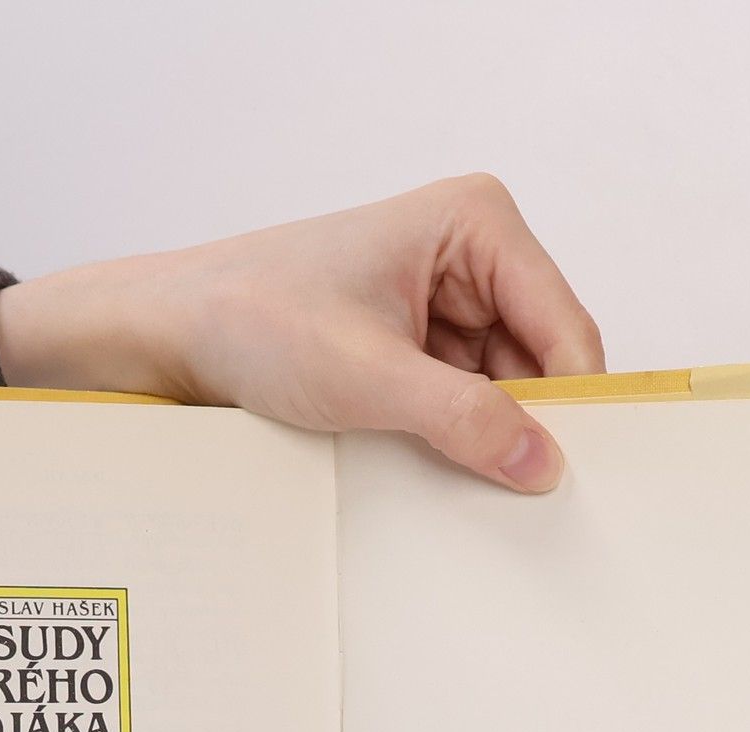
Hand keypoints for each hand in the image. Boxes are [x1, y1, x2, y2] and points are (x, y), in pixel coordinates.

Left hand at [0, 174, 606, 492]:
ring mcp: (450, 298)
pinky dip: (460, 437)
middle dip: (527, 422)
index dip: (572, 403)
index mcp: (477, 222)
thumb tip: (541, 461)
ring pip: (509, 388)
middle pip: (544, 359)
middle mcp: (474, 251)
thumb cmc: (254, 320)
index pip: (564, 326)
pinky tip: (436, 464)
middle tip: (516, 490)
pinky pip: (469, 400)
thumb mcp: (368, 378)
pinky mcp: (423, 341)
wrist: (177, 334)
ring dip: (488, 434)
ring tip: (453, 472)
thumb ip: (463, 419)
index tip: (569, 474)